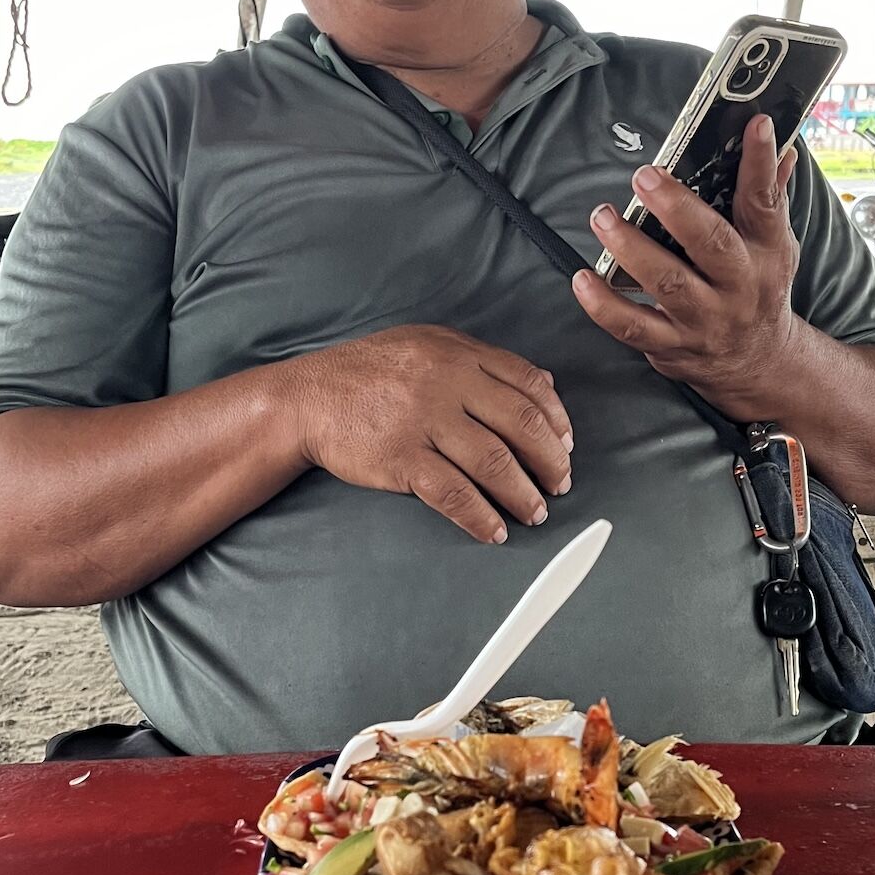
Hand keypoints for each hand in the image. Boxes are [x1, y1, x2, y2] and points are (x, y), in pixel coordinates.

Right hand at [287, 325, 572, 545]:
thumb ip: (482, 360)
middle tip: (560, 484)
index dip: (557, 419)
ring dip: (523, 493)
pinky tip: (494, 530)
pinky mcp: (401, 458)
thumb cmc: (368, 372)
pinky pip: (453, 493)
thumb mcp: (427, 344)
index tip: (567, 445)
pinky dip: (480, 517)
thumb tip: (541, 383)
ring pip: (494, 461)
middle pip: (521, 424)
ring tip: (535, 511)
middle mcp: (446, 383)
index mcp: (458, 353)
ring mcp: (423, 421)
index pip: (529, 384)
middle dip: (550, 461)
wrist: (308, 398)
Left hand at [575, 115, 799, 421]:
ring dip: (630, 249)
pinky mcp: (673, 345)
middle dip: (676, 208)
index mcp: (766, 251)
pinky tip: (582, 278)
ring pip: (667, 284)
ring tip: (603, 217)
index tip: (754, 124)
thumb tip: (781, 145)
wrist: (757, 363)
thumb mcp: (777, 245)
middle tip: (644, 176)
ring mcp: (705, 319)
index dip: (760, 161)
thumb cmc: (760, 290)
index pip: (765, 201)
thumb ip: (772, 195)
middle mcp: (739, 286)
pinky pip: (633, 327)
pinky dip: (603, 306)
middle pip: (711, 243)